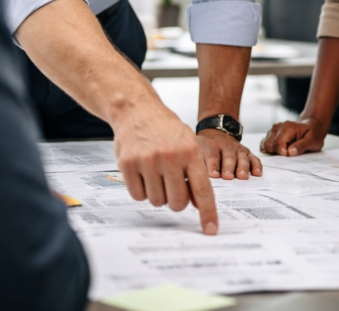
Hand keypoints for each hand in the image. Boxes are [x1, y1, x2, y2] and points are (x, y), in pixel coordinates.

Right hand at [112, 103, 218, 234]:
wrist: (136, 109)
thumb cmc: (165, 128)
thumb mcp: (188, 144)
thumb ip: (195, 172)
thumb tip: (199, 203)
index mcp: (190, 152)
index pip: (202, 189)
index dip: (208, 212)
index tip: (211, 229)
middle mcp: (170, 157)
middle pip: (177, 202)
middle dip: (176, 201)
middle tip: (172, 186)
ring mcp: (147, 161)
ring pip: (157, 201)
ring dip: (157, 194)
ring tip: (156, 173)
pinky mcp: (128, 165)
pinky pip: (138, 195)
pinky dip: (141, 190)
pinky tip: (143, 172)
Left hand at [197, 129, 262, 179]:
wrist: (215, 133)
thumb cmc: (205, 147)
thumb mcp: (196, 151)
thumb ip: (195, 164)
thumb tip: (192, 181)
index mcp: (210, 146)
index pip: (212, 156)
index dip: (213, 165)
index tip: (213, 175)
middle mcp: (225, 147)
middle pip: (228, 157)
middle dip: (228, 167)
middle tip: (228, 177)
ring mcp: (237, 149)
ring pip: (241, 158)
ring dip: (242, 167)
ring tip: (242, 177)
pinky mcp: (246, 152)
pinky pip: (253, 158)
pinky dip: (256, 165)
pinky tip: (257, 173)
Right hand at [260, 118, 326, 155]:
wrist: (312, 127)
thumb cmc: (313, 134)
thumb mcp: (313, 140)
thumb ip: (302, 146)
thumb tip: (290, 152)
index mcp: (287, 127)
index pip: (277, 145)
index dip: (284, 154)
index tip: (292, 154)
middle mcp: (277, 127)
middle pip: (269, 146)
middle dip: (278, 153)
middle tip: (290, 152)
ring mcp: (272, 130)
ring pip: (265, 146)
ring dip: (274, 152)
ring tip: (286, 150)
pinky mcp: (270, 135)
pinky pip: (265, 145)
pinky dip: (271, 150)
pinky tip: (281, 150)